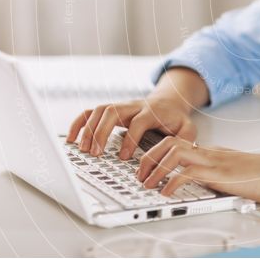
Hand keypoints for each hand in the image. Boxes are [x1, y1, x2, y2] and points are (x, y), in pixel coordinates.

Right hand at [66, 95, 196, 158]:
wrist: (170, 101)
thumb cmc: (176, 119)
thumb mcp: (188, 129)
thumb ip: (186, 140)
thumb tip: (175, 156)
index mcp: (152, 112)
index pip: (138, 122)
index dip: (130, 139)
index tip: (123, 157)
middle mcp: (133, 106)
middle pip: (112, 111)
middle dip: (101, 132)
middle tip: (96, 154)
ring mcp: (121, 106)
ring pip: (100, 110)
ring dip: (89, 129)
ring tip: (83, 150)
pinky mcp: (111, 110)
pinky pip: (91, 112)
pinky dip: (79, 123)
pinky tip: (71, 138)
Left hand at [137, 135, 259, 204]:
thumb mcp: (231, 171)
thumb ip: (214, 172)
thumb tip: (199, 181)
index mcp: (210, 151)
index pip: (176, 142)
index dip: (155, 151)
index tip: (144, 165)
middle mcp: (208, 153)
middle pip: (169, 142)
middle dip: (148, 157)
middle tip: (139, 174)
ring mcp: (213, 162)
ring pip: (174, 153)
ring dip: (155, 168)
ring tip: (147, 184)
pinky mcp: (218, 174)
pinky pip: (188, 174)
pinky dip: (172, 183)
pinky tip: (166, 193)